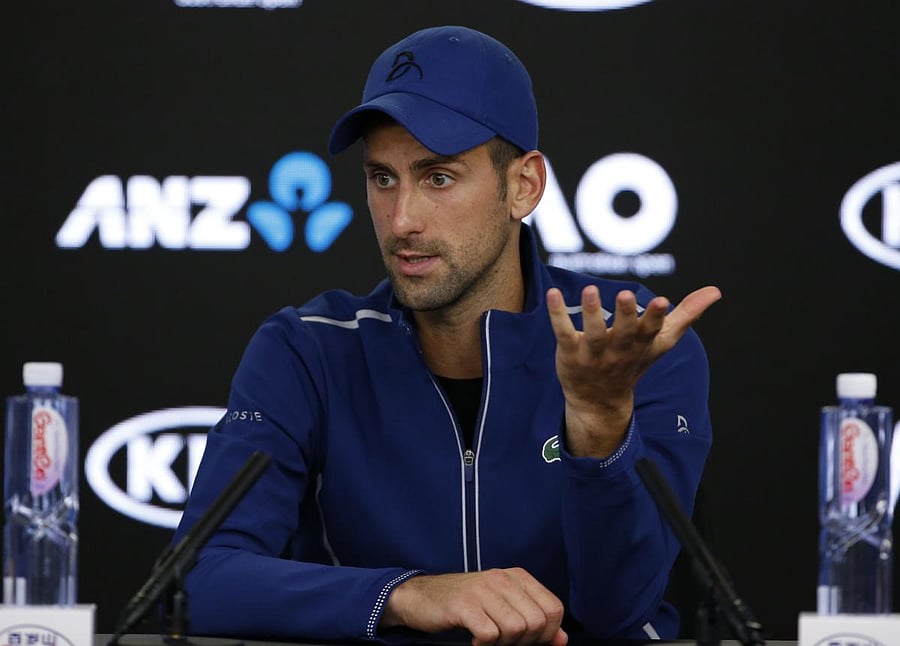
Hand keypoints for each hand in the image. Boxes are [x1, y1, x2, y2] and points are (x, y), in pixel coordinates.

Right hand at [380, 568, 567, 645]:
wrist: (422, 596)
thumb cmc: (466, 603)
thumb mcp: (504, 605)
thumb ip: (534, 618)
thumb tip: (562, 640)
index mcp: (517, 577)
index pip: (554, 608)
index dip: (548, 633)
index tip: (529, 641)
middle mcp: (502, 579)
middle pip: (537, 622)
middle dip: (525, 642)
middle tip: (505, 642)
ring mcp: (483, 590)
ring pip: (516, 629)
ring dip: (504, 644)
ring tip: (489, 639)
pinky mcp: (464, 605)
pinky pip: (489, 635)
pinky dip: (484, 645)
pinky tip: (474, 640)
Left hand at [546, 285, 721, 457]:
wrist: (599, 402)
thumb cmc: (632, 362)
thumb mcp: (660, 342)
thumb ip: (686, 315)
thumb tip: (716, 291)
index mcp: (641, 344)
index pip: (651, 330)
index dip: (656, 317)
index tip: (663, 300)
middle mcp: (618, 350)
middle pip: (623, 333)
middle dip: (626, 314)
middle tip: (626, 293)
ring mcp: (593, 354)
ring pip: (593, 334)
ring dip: (592, 312)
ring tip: (591, 290)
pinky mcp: (569, 353)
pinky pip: (563, 333)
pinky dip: (558, 315)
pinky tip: (553, 294)